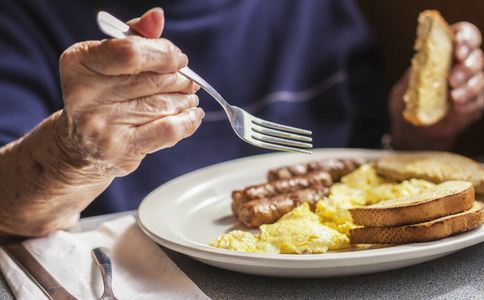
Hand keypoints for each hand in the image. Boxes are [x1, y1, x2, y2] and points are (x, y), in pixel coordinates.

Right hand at [58, 8, 202, 176]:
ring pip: (165, 104)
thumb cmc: (103, 95)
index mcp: (79, 63)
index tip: (179, 59)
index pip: (131, 53)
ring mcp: (100, 126)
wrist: (81, 146)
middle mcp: (84, 95)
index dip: (164, 54)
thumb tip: (157, 17)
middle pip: (154, 80)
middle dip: (180, 79)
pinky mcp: (120, 150)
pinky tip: (193, 114)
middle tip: (189, 81)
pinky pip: (169, 130)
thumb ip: (134, 38)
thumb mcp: (109, 62)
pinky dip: (189, 120)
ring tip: (188, 97)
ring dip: (185, 99)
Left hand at [390, 22, 483, 149]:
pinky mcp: (474, 104)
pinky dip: (469, 103)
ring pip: (482, 78)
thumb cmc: (408, 102)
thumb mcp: (405, 85)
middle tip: (453, 78)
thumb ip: (415, 72)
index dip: (466, 37)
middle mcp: (462, 66)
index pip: (465, 35)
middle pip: (478, 56)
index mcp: (447, 53)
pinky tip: (457, 107)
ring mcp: (471, 85)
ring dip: (469, 86)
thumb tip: (423, 60)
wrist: (411, 129)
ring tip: (453, 96)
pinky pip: (480, 100)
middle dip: (468, 65)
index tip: (458, 48)